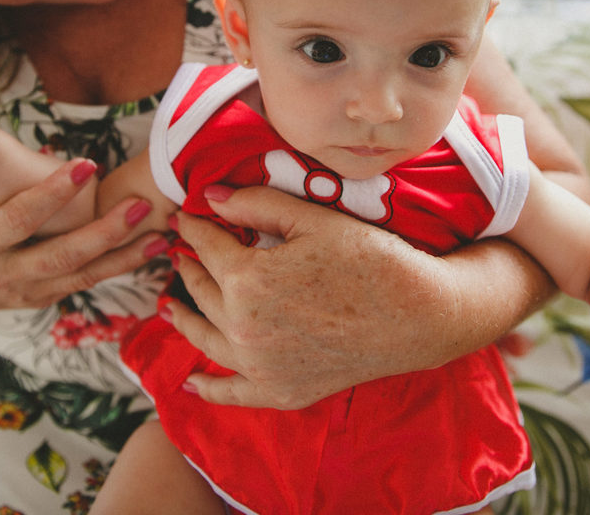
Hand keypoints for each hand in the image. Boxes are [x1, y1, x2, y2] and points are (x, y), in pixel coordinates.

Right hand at [0, 160, 164, 318]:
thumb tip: (43, 149)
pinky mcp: (42, 300)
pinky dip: (117, 267)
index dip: (54, 192)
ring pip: (82, 277)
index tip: (87, 164)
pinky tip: (147, 251)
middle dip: (104, 233)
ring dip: (125, 257)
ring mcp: (26, 293)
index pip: (21, 217)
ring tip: (161, 235)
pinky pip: (84, 283)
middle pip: (62, 256)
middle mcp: (4, 274)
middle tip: (139, 205)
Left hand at [163, 185, 486, 409]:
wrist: (419, 314)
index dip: (194, 228)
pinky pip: (231, 393)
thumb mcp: (312, 218)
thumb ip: (256, 204)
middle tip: (181, 253)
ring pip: (205, 338)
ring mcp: (259, 365)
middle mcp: (243, 327)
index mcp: (247, 279)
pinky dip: (208, 388)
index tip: (186, 218)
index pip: (207, 246)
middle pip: (202, 290)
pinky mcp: (280, 391)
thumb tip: (208, 196)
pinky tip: (191, 382)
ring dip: (184, 319)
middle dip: (189, 267)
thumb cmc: (371, 259)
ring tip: (170, 306)